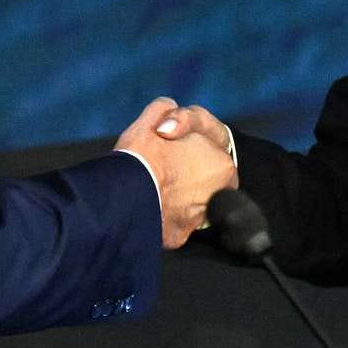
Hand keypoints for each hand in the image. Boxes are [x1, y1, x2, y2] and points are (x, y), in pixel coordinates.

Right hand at [116, 98, 237, 248]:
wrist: (124, 198)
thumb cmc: (143, 156)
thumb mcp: (153, 119)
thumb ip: (168, 111)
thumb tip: (169, 110)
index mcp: (222, 164)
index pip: (209, 155)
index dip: (186, 149)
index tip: (168, 151)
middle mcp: (220, 195)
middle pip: (201, 181)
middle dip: (184, 175)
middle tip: (160, 169)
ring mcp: (201, 219)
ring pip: (188, 203)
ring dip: (174, 196)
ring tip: (152, 187)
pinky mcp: (181, 236)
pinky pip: (173, 223)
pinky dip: (163, 216)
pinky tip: (148, 206)